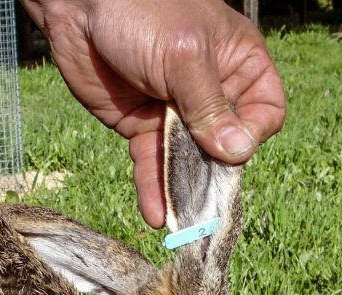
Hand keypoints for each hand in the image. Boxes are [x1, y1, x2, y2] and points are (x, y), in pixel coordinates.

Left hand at [22, 0, 285, 227]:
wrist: (76, 5)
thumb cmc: (141, 10)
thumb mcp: (183, 54)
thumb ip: (209, 105)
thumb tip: (238, 153)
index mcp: (238, 63)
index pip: (265, 111)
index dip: (252, 134)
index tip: (232, 148)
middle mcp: (211, 91)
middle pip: (226, 143)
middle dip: (217, 175)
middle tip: (207, 207)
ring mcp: (175, 111)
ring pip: (189, 160)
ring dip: (185, 191)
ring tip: (183, 225)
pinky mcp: (141, 126)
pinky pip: (153, 163)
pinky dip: (154, 188)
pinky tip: (156, 214)